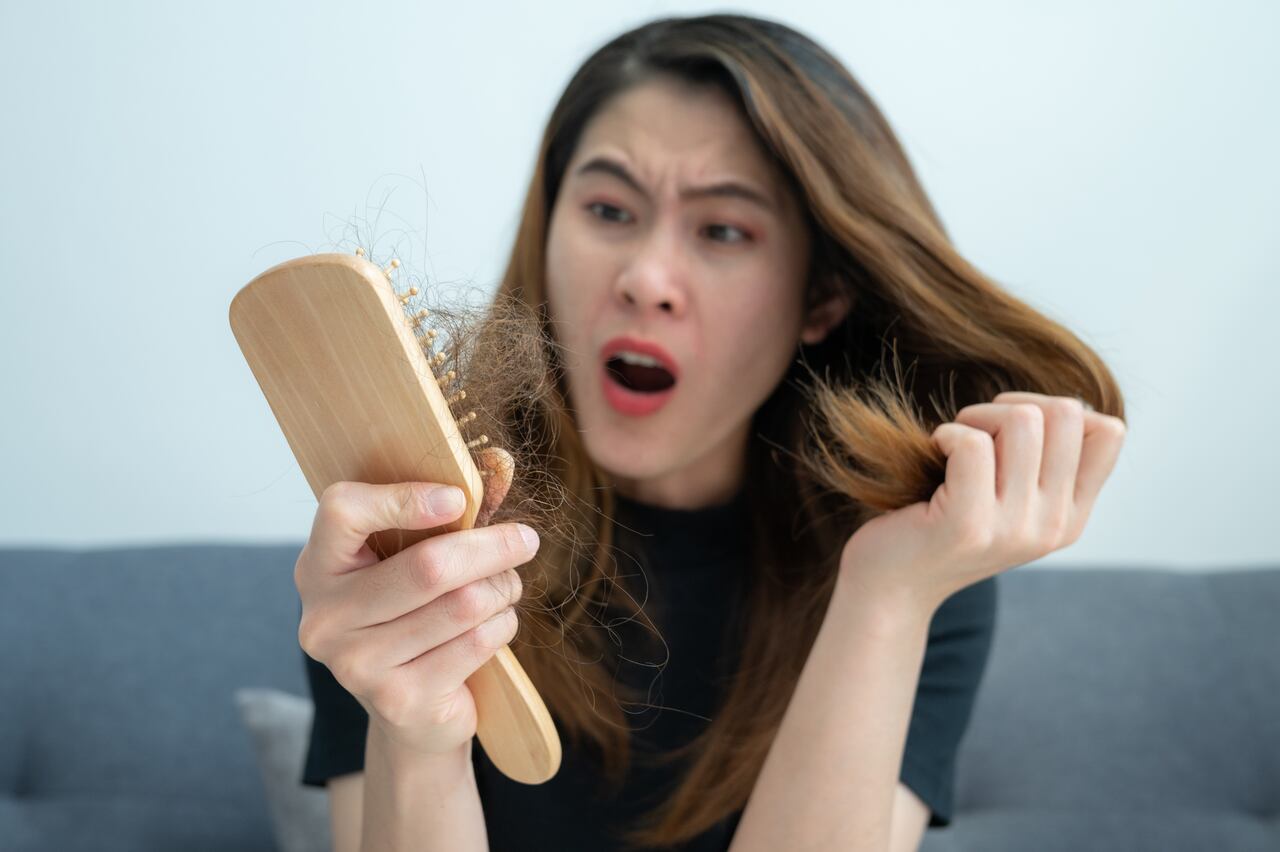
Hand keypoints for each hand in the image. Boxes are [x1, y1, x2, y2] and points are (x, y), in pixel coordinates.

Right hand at [294, 447, 538, 756]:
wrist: (409, 710)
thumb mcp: (416, 556)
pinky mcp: (399, 700)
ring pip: (463, 605)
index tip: (458, 499)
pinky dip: (502, 625)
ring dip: (502, 589)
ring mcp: (356, 664)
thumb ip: (451, 509)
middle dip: (491, 548)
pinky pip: (477, 642)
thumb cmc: (414, 611)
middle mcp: (325, 617)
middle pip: (427, 566)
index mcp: (318, 566)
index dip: (404, 497)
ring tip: (506, 587)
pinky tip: (496, 624)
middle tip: (526, 540)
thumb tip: (501, 461)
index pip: (343, 510)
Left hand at [837, 392, 1125, 613]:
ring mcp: (1014, 529)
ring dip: (976, 417)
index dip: (1056, 408)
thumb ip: (1042, 464)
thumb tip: (1066, 404)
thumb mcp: (1008, 500)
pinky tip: (933, 454)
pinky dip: (946, 434)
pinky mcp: (968, 525)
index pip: (1110, 432)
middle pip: (1066, 414)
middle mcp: (1053, 527)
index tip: (1011, 430)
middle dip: (1012, 406)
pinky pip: (972, 444)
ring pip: (1023, 422)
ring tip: (951, 445)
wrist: (890, 589)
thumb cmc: (940, 526)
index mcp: (1070, 518)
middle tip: (974, 433)